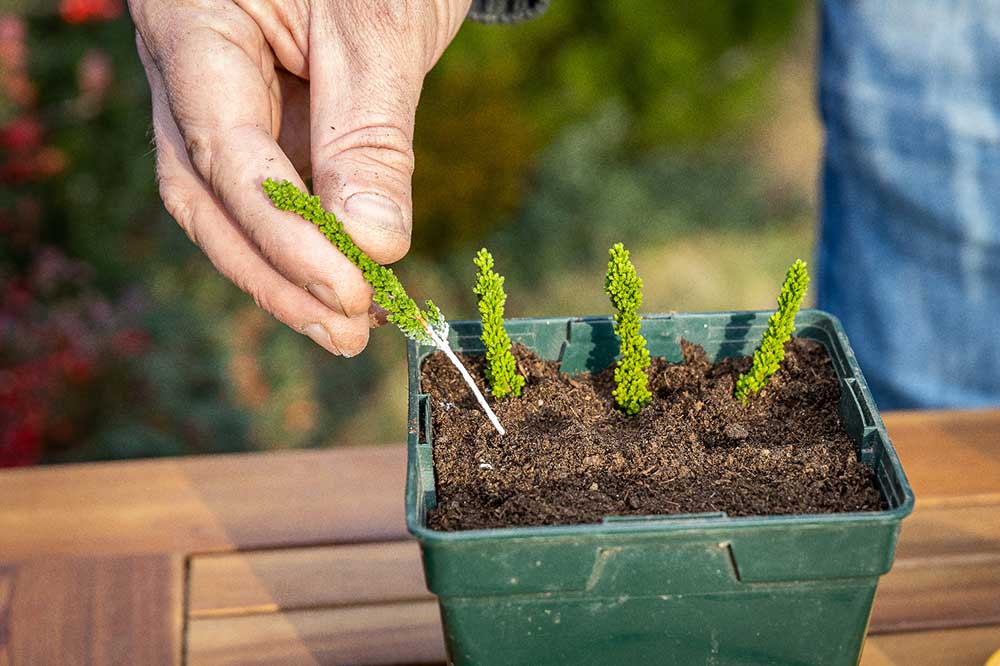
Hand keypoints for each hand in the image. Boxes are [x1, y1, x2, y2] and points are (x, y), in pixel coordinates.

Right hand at [130, 0, 470, 355]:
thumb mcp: (378, 33)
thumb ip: (370, 139)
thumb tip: (375, 246)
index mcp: (191, 20)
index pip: (223, 151)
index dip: (283, 234)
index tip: (347, 290)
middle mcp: (183, 67)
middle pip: (206, 193)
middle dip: (275, 273)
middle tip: (343, 330)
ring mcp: (213, 96)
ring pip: (228, 204)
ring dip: (286, 273)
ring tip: (347, 327)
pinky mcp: (254, 119)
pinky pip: (264, 191)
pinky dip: (305, 241)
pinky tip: (344, 283)